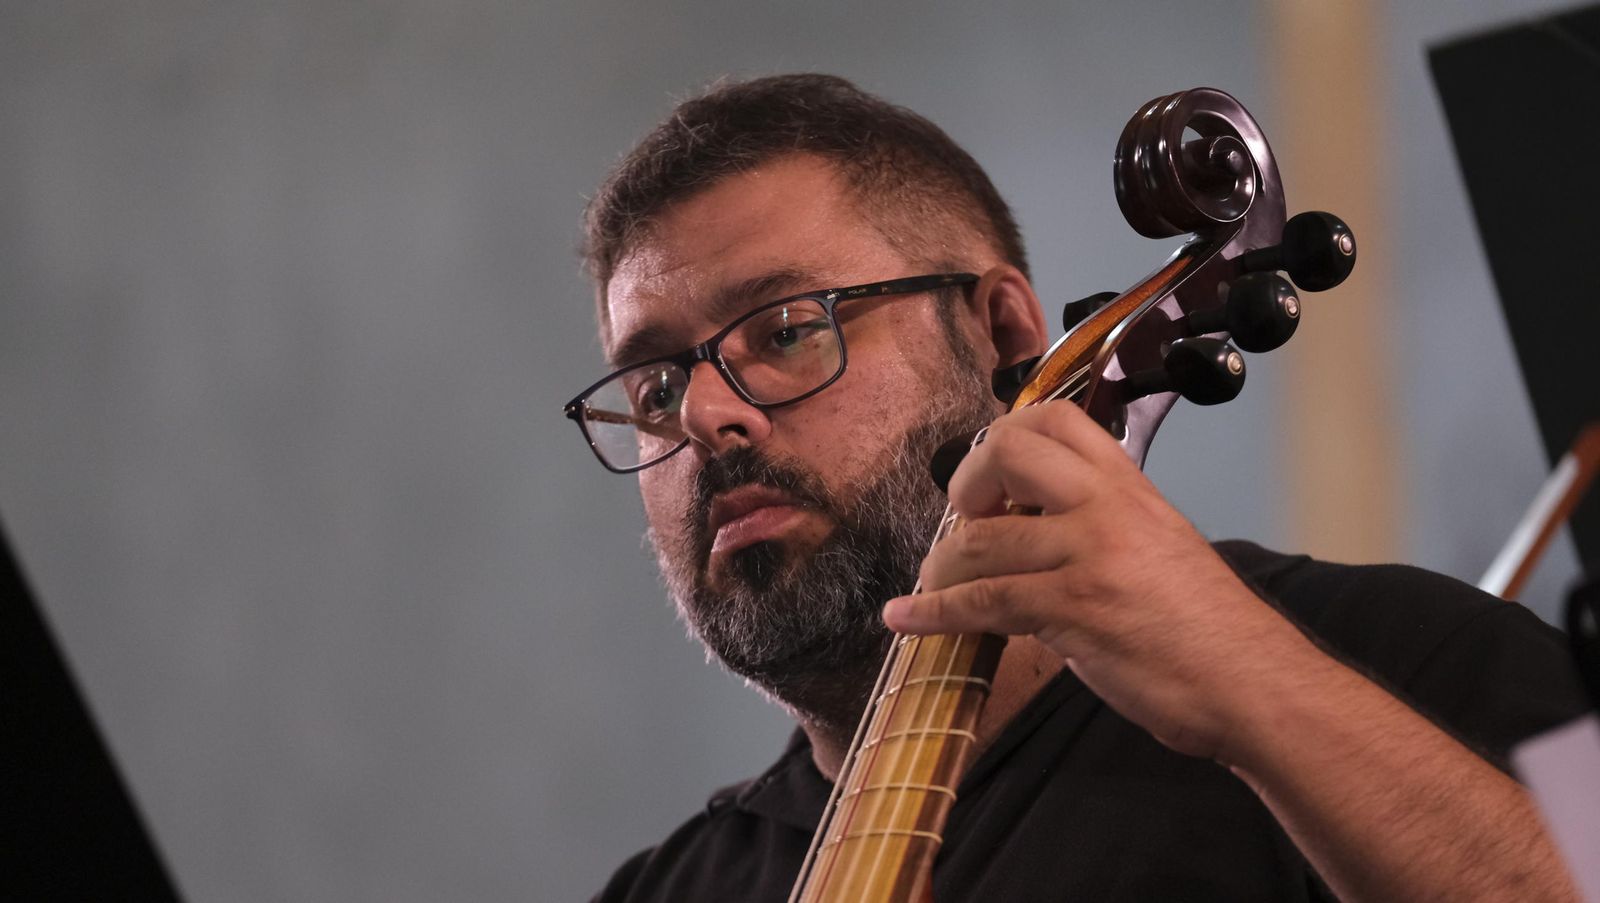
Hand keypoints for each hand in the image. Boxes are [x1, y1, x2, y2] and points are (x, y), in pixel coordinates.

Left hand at [881, 402, 1315, 762]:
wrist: (1255, 685)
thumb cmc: (1211, 632)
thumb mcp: (1160, 551)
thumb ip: (1100, 531)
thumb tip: (1033, 536)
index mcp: (1131, 488)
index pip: (1057, 420)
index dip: (1005, 436)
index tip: (990, 479)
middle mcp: (1108, 507)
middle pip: (1008, 450)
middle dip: (965, 483)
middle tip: (963, 521)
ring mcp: (1090, 554)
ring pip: (982, 537)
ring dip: (940, 565)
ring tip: (930, 586)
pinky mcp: (1075, 609)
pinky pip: (982, 601)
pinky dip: (932, 612)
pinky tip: (906, 619)